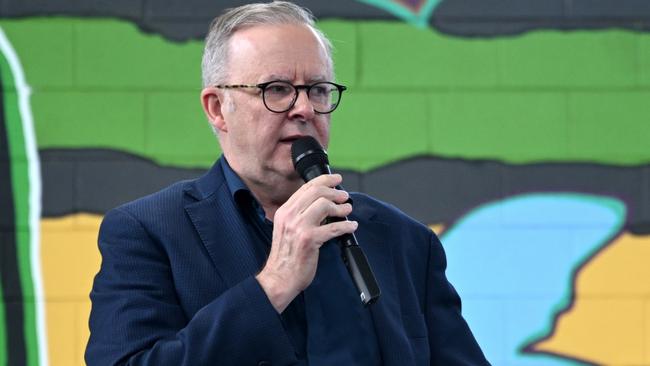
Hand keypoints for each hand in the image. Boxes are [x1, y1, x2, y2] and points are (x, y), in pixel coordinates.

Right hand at [255, 174, 357, 312]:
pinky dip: (345, 225)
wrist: (279, 278)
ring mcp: (299, 228)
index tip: (335, 179)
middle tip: (344, 196)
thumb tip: (321, 204)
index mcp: (284, 211)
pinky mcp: (309, 240)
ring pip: (324, 205)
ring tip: (347, 210)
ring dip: (341, 207)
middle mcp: (290, 216)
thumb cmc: (285, 257)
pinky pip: (333, 228)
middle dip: (334, 191)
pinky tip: (351, 226)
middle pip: (316, 192)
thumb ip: (298, 215)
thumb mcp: (286, 229)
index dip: (324, 180)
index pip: (306, 188)